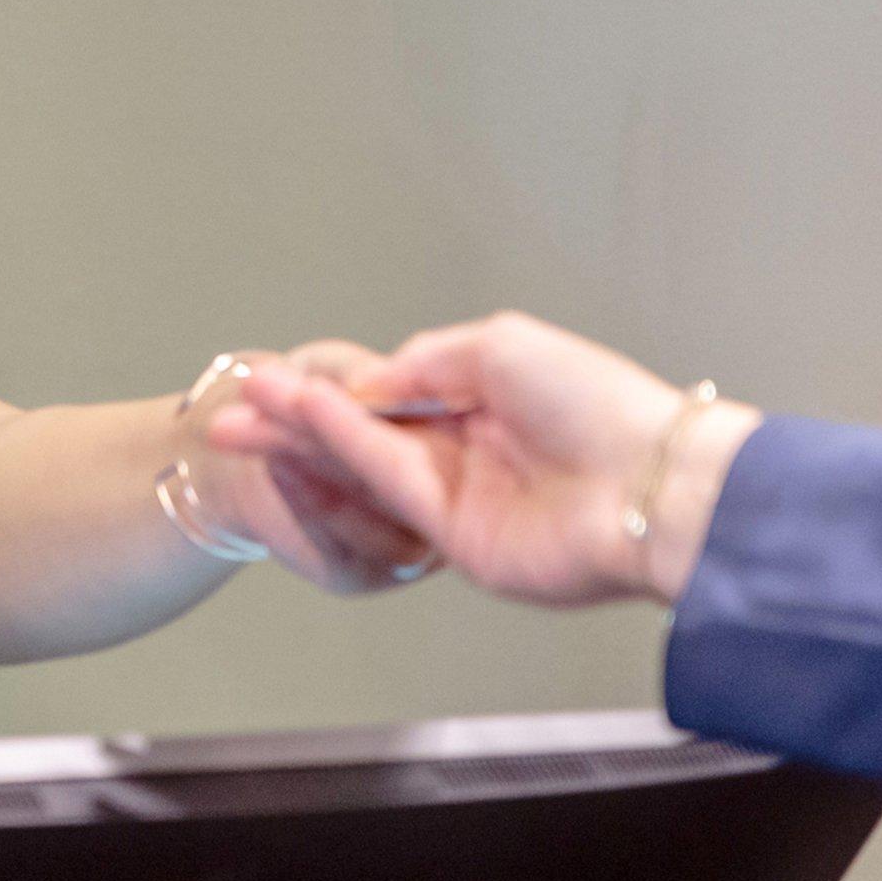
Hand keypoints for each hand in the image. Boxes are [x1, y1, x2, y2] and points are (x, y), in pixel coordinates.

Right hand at [210, 312, 754, 604]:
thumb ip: (424, 363)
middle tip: (232, 409)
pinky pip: (390, 484)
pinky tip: (306, 419)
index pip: (391, 392)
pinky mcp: (457, 535)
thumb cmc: (599, 406)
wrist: (649, 487)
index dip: (332, 386)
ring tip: (243, 414)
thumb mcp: (501, 345)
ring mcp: (462, 493)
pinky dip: (346, 449)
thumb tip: (369, 385)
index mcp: (489, 395)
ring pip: (365, 460)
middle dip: (295, 418)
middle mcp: (470, 445)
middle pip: (365, 431)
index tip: (275, 379)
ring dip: (303, 432)